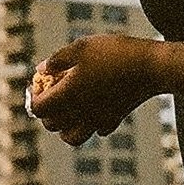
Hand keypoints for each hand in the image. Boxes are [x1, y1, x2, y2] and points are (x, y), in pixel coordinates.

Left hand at [28, 33, 156, 145]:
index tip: (37, 84)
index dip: (34, 97)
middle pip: (52, 125)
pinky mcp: (114, 120)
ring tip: (69, 106)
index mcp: (68, 96)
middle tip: (51, 92)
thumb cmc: (114, 53)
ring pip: (71, 137)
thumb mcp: (82, 47)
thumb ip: (58, 59)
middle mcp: (80, 114)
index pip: (39, 109)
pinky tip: (95, 106)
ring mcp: (97, 120)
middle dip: (47, 111)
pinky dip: (90, 123)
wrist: (149, 66)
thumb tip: (40, 69)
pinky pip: (96, 130)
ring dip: (65, 125)